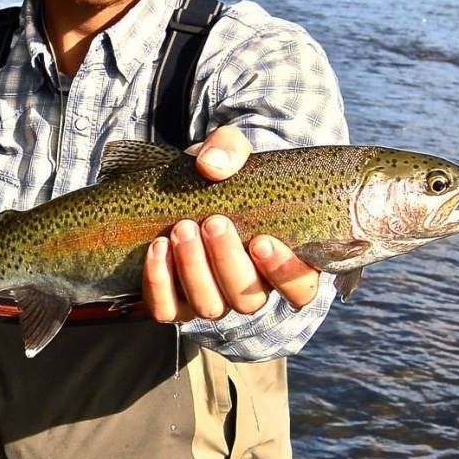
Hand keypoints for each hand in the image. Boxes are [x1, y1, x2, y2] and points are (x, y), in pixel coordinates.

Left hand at [143, 125, 322, 322]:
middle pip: (248, 301)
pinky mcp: (173, 303)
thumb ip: (230, 150)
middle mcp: (248, 290)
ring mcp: (211, 300)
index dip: (285, 273)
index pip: (299, 289)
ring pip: (210, 307)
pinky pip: (167, 309)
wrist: (180, 186)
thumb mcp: (231, 152)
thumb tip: (212, 166)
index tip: (261, 241)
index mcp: (279, 262)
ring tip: (182, 229)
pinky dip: (160, 282)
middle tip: (213, 223)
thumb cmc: (221, 176)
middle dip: (228, 261)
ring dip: (194, 269)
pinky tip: (158, 248)